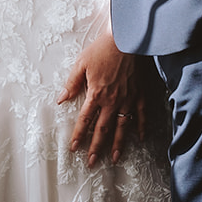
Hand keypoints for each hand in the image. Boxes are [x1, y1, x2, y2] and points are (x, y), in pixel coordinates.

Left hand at [58, 31, 146, 165]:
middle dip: (96, 147)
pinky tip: (140, 139)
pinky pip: (141, 115)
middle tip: (92, 162)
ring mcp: (128, 99)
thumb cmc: (103, 48)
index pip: (85, 120)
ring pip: (122, 127)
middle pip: (103, 129)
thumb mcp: (81, 63)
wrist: (127, 38)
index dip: (79, 135)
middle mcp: (112, 101)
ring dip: (118, 145)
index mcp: (96, 94)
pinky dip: (141, 127)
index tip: (74, 148)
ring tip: (114, 159)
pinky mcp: (140, 94)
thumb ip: (72, 83)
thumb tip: (61, 99)